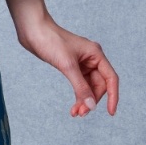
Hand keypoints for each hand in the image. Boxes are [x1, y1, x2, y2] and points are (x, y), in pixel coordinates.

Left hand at [3, 0, 118, 117]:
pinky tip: (73, 106)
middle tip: (81, 113)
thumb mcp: (67, 66)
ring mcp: (81, 62)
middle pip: (99, 85)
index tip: (111, 113)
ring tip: (76, 113)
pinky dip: (77, 95)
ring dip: (84, 100)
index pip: (110, 79)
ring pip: (88, 86)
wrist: (32, 30)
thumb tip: (91, 105)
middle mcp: (91, 58)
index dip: (113, 96)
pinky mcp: (71, 66)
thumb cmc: (50, 41)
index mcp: (96, 54)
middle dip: (91, 100)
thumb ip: (80, 87)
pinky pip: (79, 84)